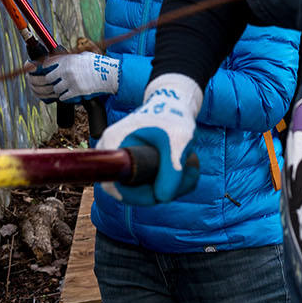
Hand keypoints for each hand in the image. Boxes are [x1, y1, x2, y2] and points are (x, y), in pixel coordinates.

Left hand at [27, 52, 119, 102]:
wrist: (108, 74)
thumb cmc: (97, 64)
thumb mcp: (83, 55)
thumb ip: (72, 58)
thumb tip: (63, 58)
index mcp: (67, 60)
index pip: (48, 63)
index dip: (46, 68)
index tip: (47, 70)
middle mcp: (67, 70)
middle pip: (49, 78)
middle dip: (52, 81)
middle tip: (55, 82)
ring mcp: (71, 81)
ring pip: (56, 89)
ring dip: (58, 90)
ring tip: (63, 89)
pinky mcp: (76, 91)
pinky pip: (63, 97)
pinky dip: (64, 97)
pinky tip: (66, 95)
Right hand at [97, 74, 201, 204]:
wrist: (174, 104)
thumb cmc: (173, 116)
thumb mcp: (179, 141)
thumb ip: (173, 170)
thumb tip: (163, 198)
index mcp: (113, 145)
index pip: (116, 188)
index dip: (140, 196)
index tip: (164, 190)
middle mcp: (111, 155)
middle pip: (132, 193)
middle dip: (163, 189)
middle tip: (188, 172)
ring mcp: (122, 161)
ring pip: (144, 190)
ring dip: (171, 185)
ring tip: (190, 166)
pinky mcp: (133, 165)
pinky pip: (149, 185)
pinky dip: (169, 182)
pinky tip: (184, 168)